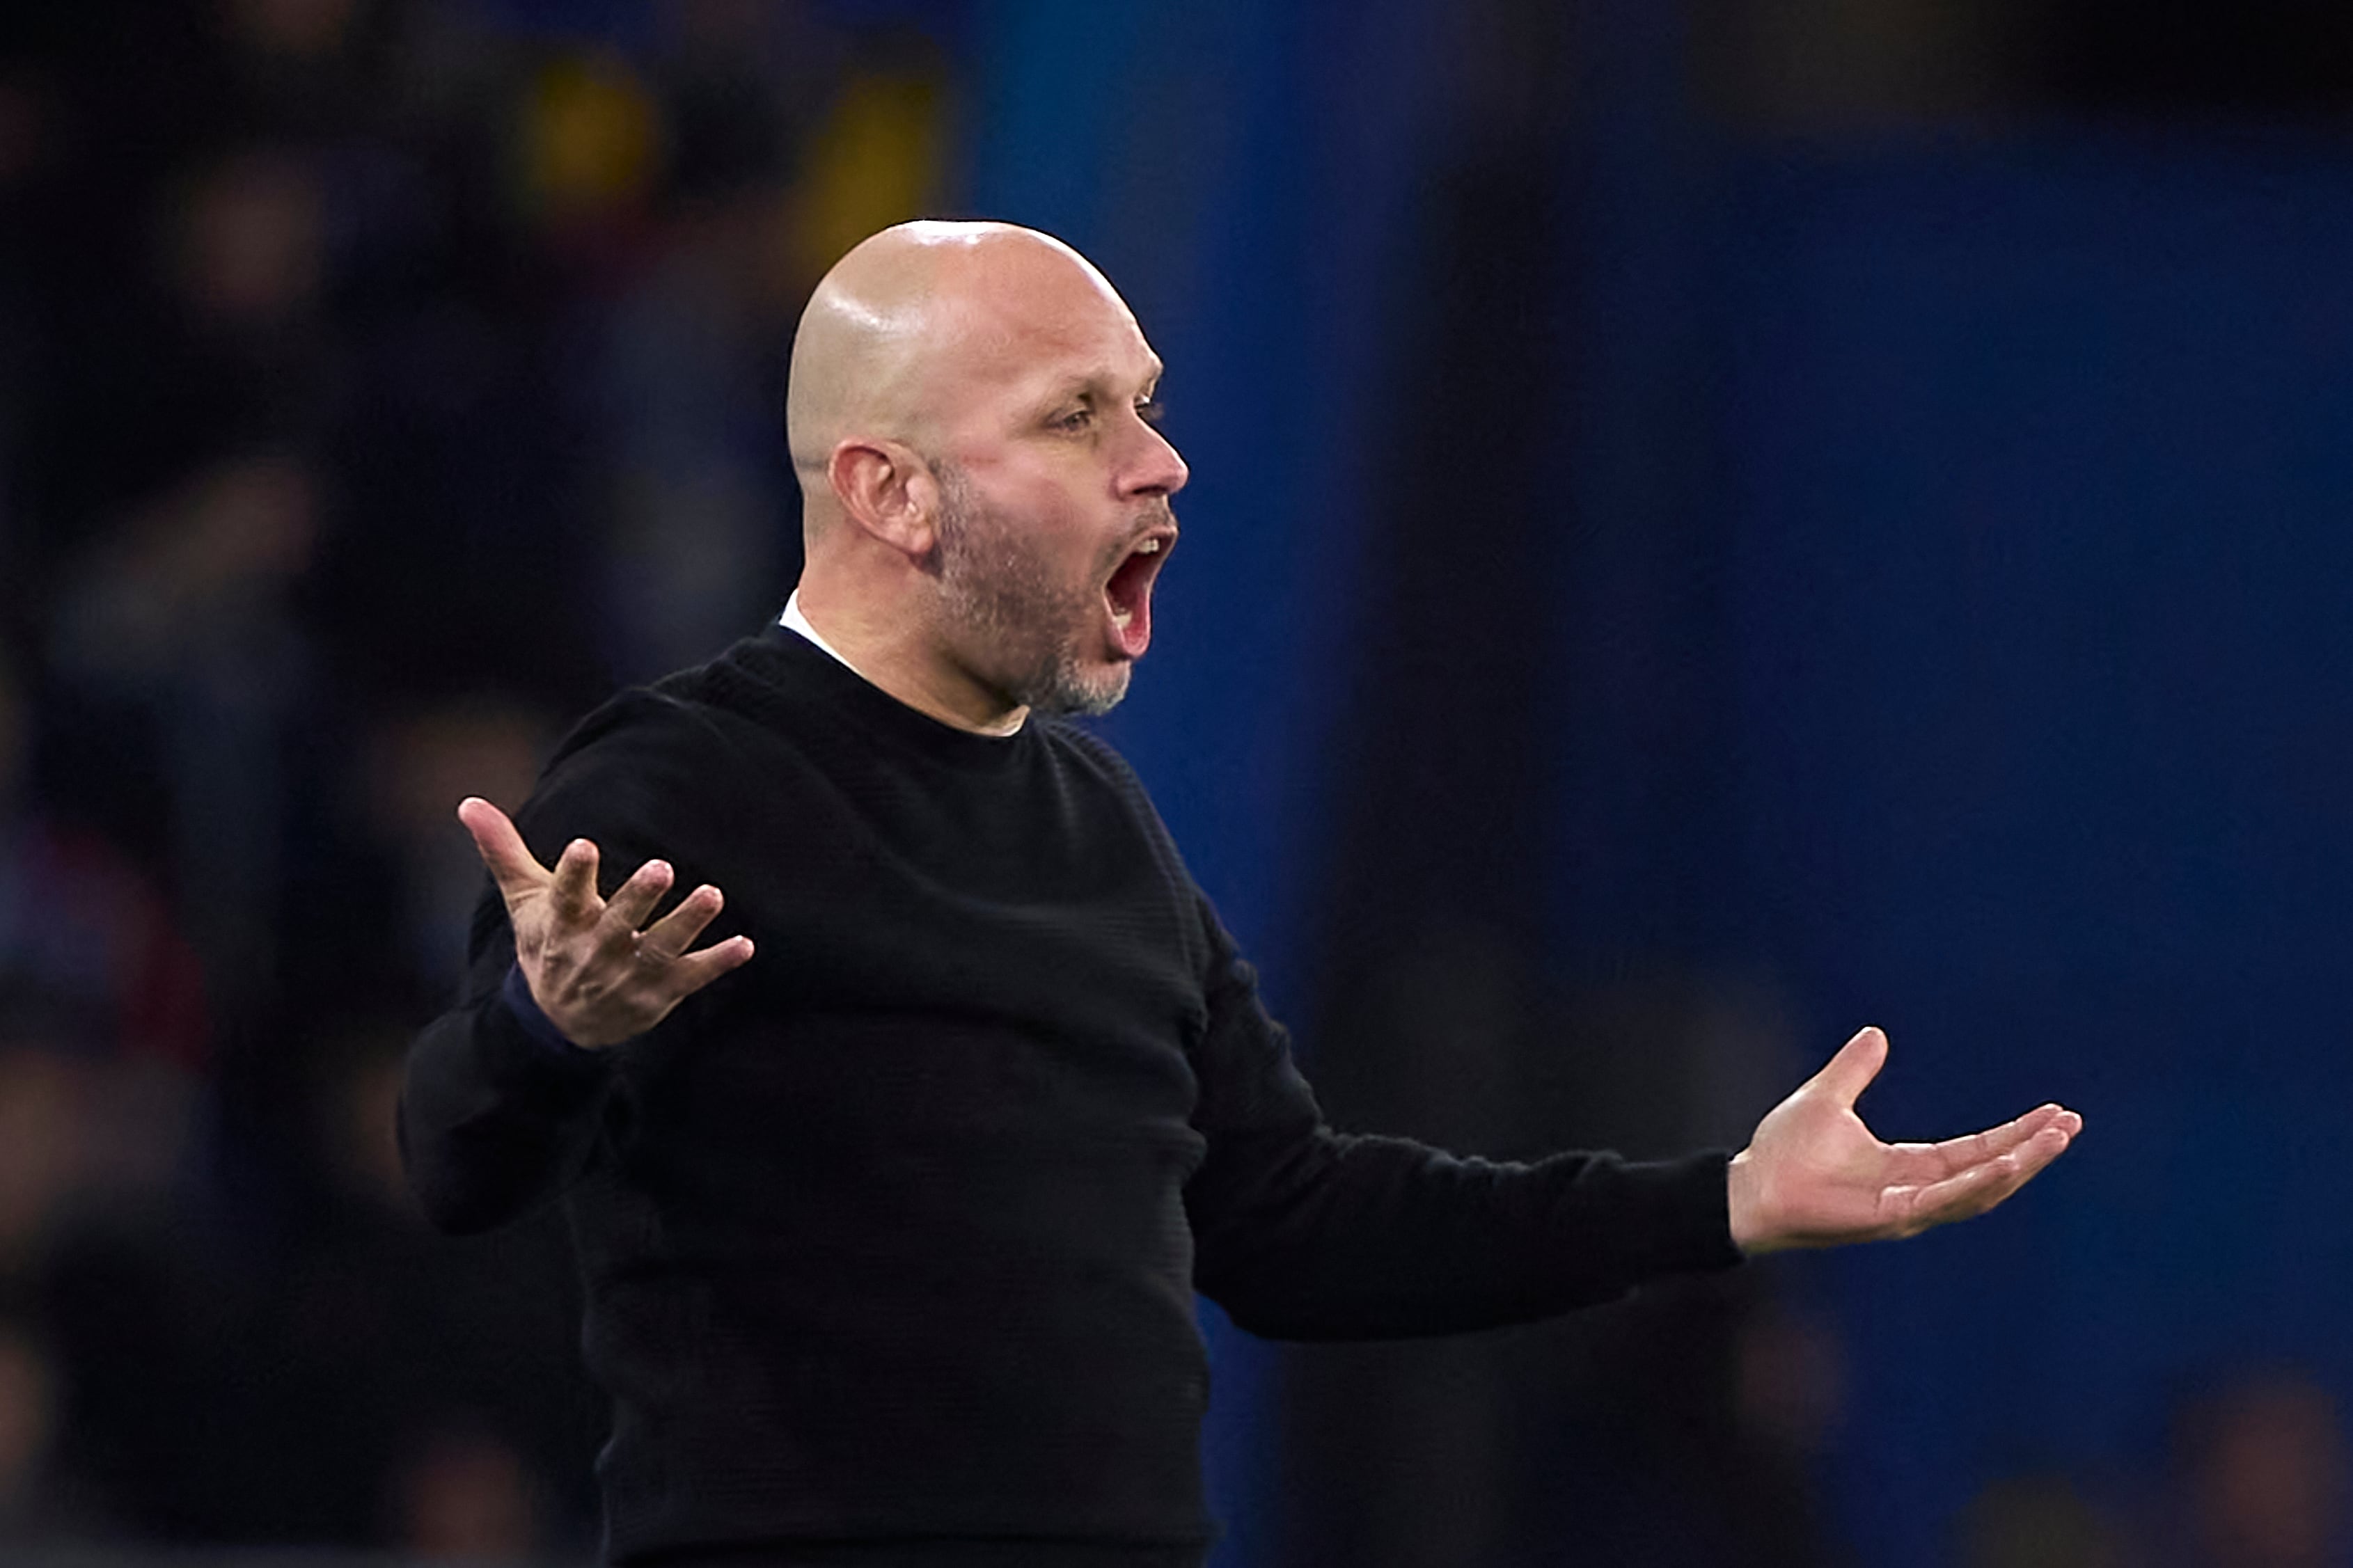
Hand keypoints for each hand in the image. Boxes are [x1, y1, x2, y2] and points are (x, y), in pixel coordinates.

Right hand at [458, 796, 754, 1048]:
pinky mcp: (659, 994)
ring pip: (660, 950)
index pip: (564, 898)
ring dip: (686, 923)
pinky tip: (746, 944)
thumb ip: (504, 851)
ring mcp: (628, 976)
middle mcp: (594, 953)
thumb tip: (468, 803)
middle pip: (617, 925)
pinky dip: (717, 963)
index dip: (574, 874)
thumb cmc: (546, 945)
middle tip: (662, 866)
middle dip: (638, 899)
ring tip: (713, 894)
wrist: (557, 1025)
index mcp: (561, 927)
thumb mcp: (524, 901)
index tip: (584, 846)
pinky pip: (691, 978)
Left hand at [1726, 1026, 2080, 1255]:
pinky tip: (2007, 1165)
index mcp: (1908, 1167)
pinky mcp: (1891, 1219)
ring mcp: (1907, 1210)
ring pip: (1977, 1191)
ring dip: (2018, 1167)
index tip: (2054, 1114)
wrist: (1749, 1186)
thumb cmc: (1782, 1152)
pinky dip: (1977, 1183)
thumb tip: (1876, 1033)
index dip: (2015, 1134)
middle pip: (1990, 1173)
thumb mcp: (1828, 1098)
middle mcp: (1916, 1192)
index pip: (1976, 1151)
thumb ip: (1854, 1070)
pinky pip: (1943, 1202)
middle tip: (2071, 1125)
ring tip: (2054, 1140)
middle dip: (2032, 1151)